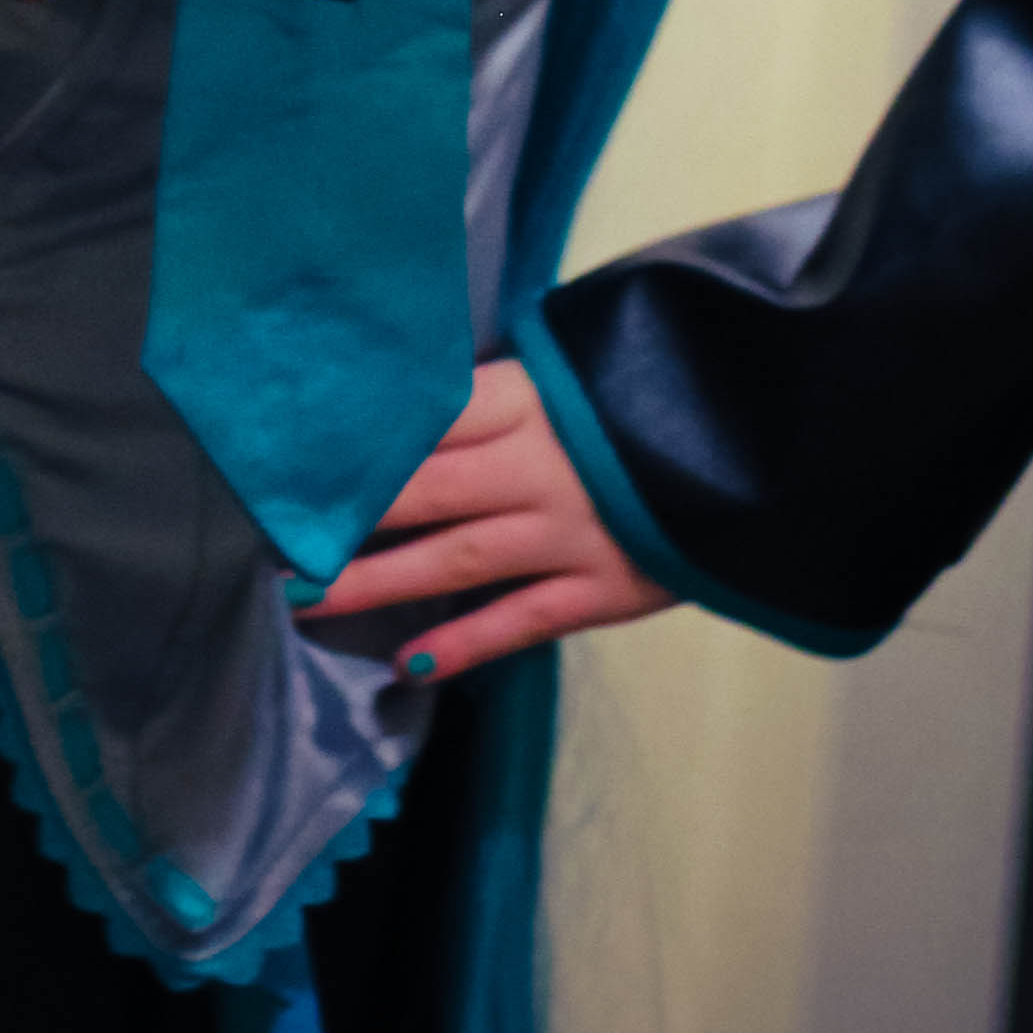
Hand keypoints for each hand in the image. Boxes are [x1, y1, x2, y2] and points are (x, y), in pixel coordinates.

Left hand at [296, 354, 672, 679]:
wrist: (761, 440)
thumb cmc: (644, 396)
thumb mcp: (570, 368)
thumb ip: (496, 389)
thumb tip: (413, 396)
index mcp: (525, 399)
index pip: (420, 419)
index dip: (353, 442)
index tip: (287, 461)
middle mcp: (536, 465)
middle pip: (421, 489)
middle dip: (343, 516)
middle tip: (271, 535)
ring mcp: (568, 532)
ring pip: (455, 560)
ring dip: (376, 583)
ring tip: (304, 600)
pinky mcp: (603, 588)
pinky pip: (521, 620)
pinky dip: (465, 643)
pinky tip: (409, 664)